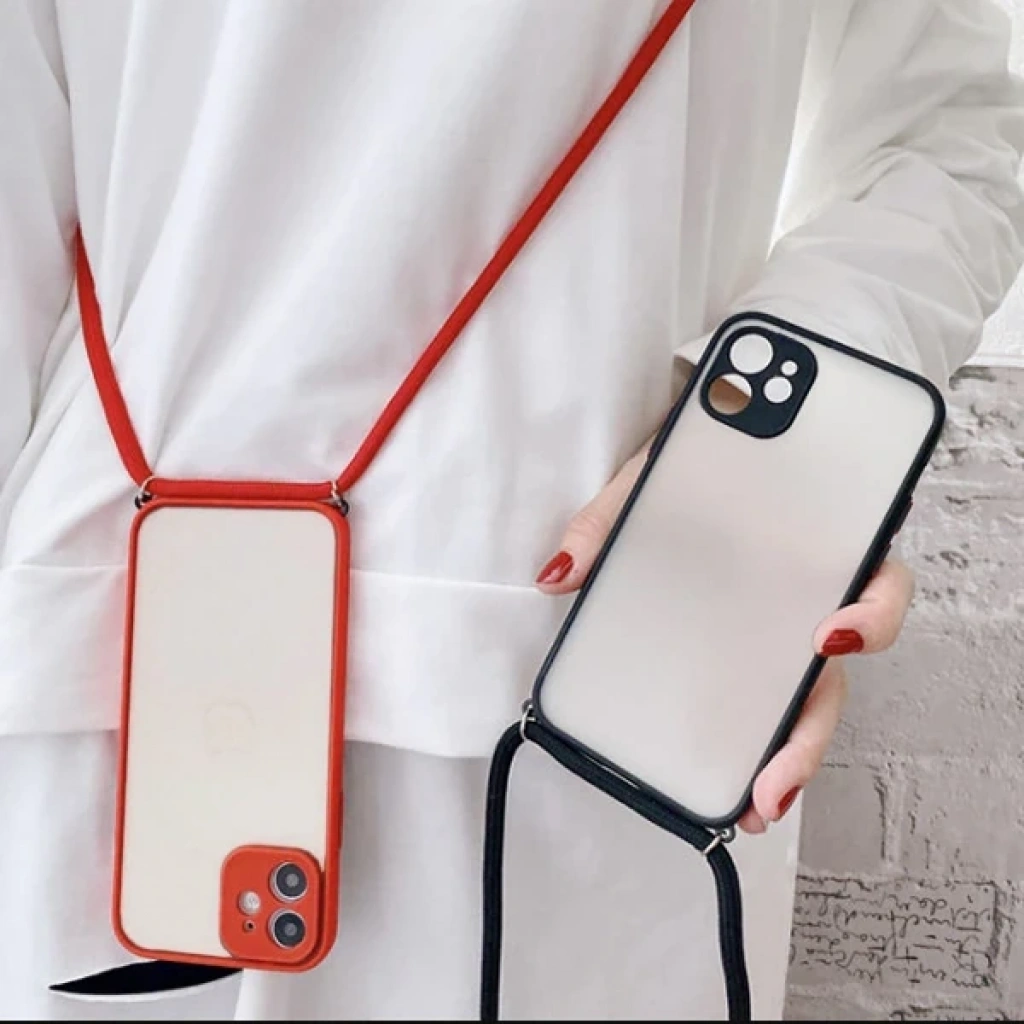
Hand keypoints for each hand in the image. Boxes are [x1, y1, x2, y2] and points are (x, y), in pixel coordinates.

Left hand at [535, 443, 913, 834]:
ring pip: (809, 697)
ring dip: (791, 755)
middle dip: (812, 732)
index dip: (869, 614)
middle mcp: (809, 591)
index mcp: (811, 538)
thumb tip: (557, 576)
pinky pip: (768, 697)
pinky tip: (732, 775)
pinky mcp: (752, 648)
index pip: (872, 577)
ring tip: (755, 804)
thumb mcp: (648, 478)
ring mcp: (782, 625)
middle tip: (774, 784)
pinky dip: (759, 740)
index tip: (828, 639)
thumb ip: (606, 521)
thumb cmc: (691, 460)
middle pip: (838, 670)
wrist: (694, 442)